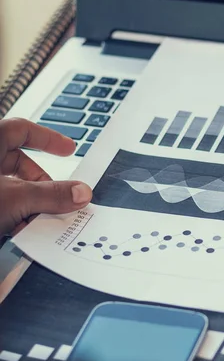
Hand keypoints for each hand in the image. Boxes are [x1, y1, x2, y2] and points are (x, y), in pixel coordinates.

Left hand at [0, 118, 92, 234]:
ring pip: (12, 188)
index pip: (21, 129)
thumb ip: (50, 195)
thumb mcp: (14, 197)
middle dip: (42, 183)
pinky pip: (3, 207)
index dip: (47, 138)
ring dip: (30, 205)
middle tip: (57, 197)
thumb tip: (80, 192)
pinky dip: (14, 217)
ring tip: (38, 220)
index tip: (69, 149)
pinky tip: (21, 231)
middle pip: (19, 163)